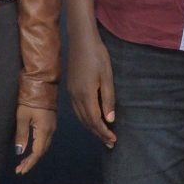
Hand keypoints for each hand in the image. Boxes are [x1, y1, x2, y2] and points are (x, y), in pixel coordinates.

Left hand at [13, 105, 55, 174]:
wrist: (42, 84)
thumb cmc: (30, 99)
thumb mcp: (22, 117)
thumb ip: (21, 135)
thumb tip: (19, 152)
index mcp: (44, 131)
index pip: (37, 153)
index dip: (29, 163)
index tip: (20, 171)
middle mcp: (51, 131)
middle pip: (42, 151)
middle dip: (31, 161)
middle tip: (19, 169)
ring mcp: (52, 126)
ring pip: (44, 146)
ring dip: (34, 155)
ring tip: (23, 162)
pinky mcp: (51, 122)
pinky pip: (45, 139)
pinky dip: (37, 147)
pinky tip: (31, 148)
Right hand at [66, 28, 115, 147]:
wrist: (81, 40)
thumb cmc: (98, 56)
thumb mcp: (107, 77)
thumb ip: (108, 99)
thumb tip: (110, 120)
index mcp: (85, 95)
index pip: (94, 121)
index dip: (103, 132)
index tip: (113, 140)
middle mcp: (75, 97)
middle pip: (86, 122)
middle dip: (98, 134)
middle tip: (110, 143)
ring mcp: (71, 93)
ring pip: (80, 117)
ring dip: (91, 128)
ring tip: (102, 135)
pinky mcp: (70, 88)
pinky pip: (77, 110)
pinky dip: (85, 119)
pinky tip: (92, 120)